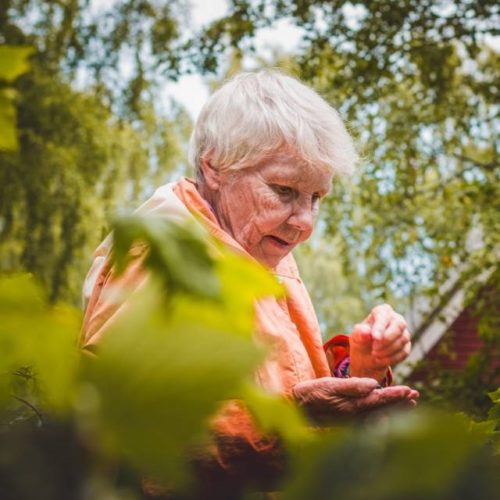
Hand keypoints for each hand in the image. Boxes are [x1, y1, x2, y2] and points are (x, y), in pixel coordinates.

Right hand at [292, 377, 418, 423]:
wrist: (297, 408)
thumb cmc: (312, 393)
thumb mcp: (330, 384)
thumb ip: (352, 386)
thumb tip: (374, 385)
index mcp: (352, 406)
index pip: (380, 400)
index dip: (396, 395)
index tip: (410, 390)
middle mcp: (355, 417)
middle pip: (384, 410)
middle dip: (400, 403)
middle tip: (415, 395)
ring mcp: (352, 422)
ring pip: (380, 416)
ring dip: (395, 409)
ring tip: (409, 403)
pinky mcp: (348, 423)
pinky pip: (372, 420)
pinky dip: (384, 414)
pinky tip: (388, 412)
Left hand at [350, 304, 411, 381]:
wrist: (367, 356)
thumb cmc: (361, 340)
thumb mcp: (356, 337)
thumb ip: (359, 333)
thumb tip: (366, 332)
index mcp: (382, 311)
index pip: (384, 315)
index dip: (380, 326)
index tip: (374, 338)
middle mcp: (396, 319)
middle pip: (399, 325)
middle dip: (387, 339)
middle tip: (374, 349)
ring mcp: (403, 332)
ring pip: (403, 339)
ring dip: (388, 350)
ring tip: (374, 355)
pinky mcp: (406, 346)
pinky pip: (404, 351)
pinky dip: (392, 358)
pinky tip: (380, 360)